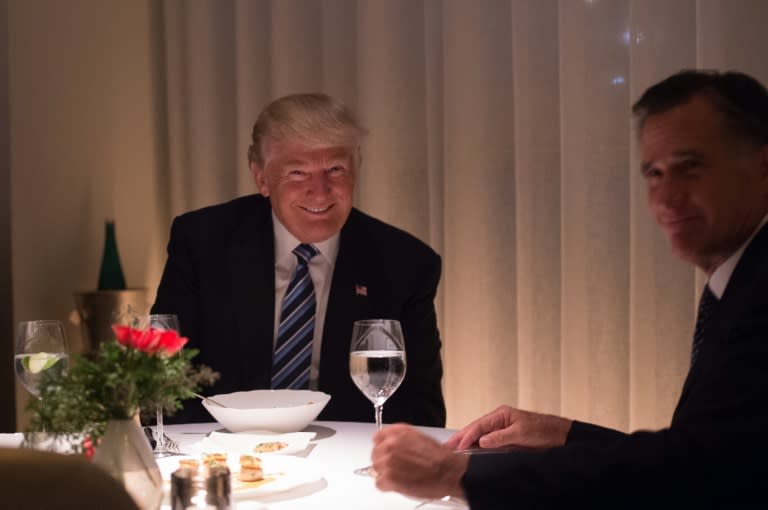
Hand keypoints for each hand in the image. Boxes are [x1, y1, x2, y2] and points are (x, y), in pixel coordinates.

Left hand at [372, 424, 468, 499]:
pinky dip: (387, 486)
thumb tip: (394, 446)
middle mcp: (391, 444)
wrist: (449, 471)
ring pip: (375, 469)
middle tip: (395, 468)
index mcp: (398, 432)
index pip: (377, 438)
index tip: (385, 453)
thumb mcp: (419, 438)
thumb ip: (402, 440)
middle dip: (383, 461)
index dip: (382, 447)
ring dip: (385, 474)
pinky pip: (379, 484)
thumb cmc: (440, 458)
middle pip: (375, 454)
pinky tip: (398, 484)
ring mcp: (388, 461)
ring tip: (401, 476)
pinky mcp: (389, 478)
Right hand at [445, 405, 572, 449]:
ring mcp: (504, 429)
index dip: (467, 436)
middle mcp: (501, 421)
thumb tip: (483, 441)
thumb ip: (501, 436)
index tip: (458, 445)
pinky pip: (489, 442)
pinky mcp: (508, 439)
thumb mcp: (522, 433)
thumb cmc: (545, 430)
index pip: (479, 425)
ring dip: (468, 442)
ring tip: (455, 448)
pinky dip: (478, 446)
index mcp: (502, 414)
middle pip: (476, 429)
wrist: (561, 436)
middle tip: (448, 445)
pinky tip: (472, 451)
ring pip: (481, 436)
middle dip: (462, 436)